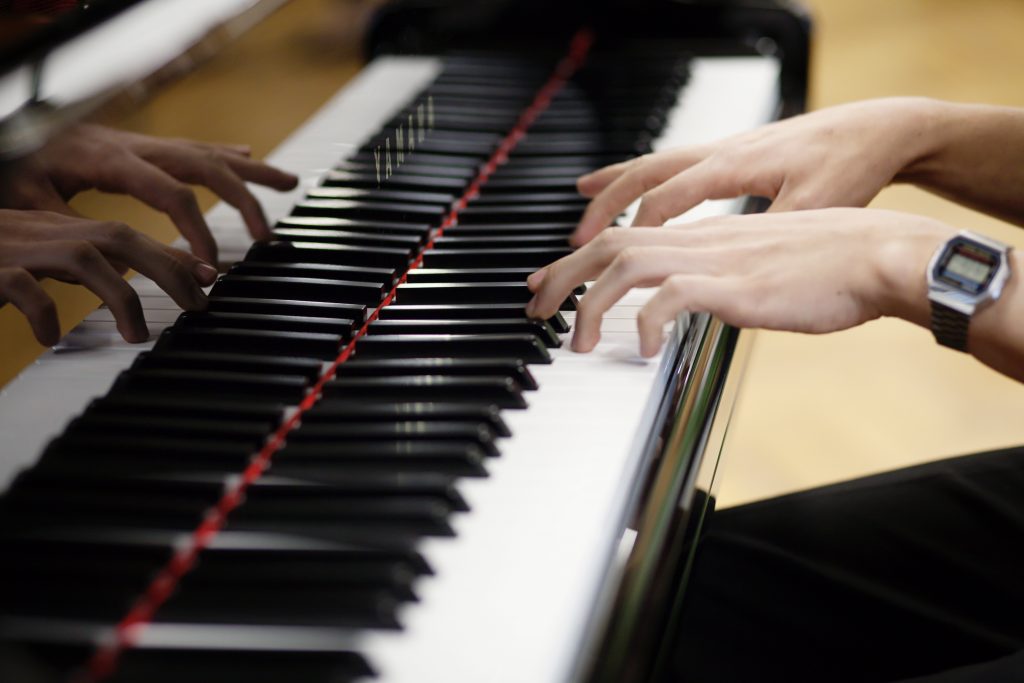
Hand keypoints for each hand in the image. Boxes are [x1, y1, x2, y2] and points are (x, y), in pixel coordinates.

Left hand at [0, 124, 298, 262]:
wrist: (14, 124)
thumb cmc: (19, 159)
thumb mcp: (31, 196)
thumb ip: (72, 226)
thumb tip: (115, 262)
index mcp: (115, 161)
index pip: (172, 195)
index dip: (198, 229)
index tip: (210, 263)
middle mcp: (140, 147)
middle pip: (207, 167)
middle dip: (244, 200)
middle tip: (266, 234)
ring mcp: (146, 143)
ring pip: (211, 152)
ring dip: (253, 170)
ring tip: (290, 182)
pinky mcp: (145, 144)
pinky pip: (197, 147)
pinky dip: (227, 154)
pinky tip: (248, 157)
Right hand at [0, 210, 215, 345]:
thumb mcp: (34, 262)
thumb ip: (79, 272)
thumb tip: (130, 300)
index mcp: (57, 230)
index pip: (126, 234)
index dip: (170, 254)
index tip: (210, 278)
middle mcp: (43, 232)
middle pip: (119, 237)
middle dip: (167, 268)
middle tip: (198, 305)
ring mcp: (15, 248)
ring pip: (81, 257)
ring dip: (119, 294)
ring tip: (138, 335)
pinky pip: (22, 286)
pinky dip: (44, 311)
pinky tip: (54, 338)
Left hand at [527, 208, 952, 356]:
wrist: (878, 254)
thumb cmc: (831, 268)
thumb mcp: (763, 272)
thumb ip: (725, 283)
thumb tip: (701, 308)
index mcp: (703, 238)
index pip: (623, 238)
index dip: (579, 259)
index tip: (552, 281)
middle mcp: (699, 241)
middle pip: (607, 245)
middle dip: (561, 276)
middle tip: (534, 307)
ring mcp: (714, 259)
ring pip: (625, 263)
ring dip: (589, 301)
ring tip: (576, 341)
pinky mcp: (734, 284)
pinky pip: (672, 294)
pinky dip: (647, 321)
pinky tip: (646, 351)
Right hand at [571, 98, 944, 245]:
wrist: (882, 129)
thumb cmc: (852, 167)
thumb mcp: (814, 210)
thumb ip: (765, 239)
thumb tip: (731, 275)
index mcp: (733, 166)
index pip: (664, 200)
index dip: (633, 234)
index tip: (608, 266)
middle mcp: (720, 153)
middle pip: (643, 175)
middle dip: (603, 208)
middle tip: (572, 240)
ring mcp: (725, 150)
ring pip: (654, 163)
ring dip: (615, 187)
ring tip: (583, 202)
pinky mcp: (736, 155)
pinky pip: (674, 165)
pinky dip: (645, 180)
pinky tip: (642, 196)